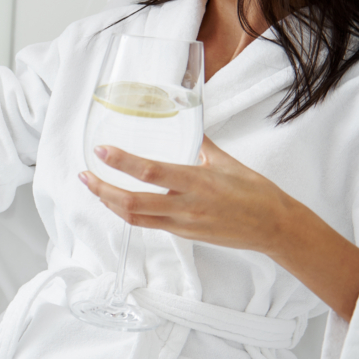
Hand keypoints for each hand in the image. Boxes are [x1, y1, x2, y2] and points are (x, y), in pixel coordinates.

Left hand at [78, 137, 298, 253]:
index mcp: (197, 182)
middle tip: (84, 176)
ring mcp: (183, 225)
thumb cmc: (254, 192)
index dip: (122, 162)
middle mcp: (186, 207)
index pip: (150, 172)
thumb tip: (186, 122)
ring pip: (135, 219)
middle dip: (102, 190)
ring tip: (94, 188)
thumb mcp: (226, 161)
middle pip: (132, 203)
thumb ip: (200, 143)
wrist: (274, 227)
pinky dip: (128, 213)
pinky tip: (118, 202)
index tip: (101, 150)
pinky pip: (148, 225)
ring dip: (110, 203)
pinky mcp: (184, 236)